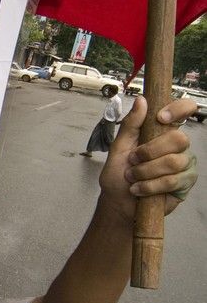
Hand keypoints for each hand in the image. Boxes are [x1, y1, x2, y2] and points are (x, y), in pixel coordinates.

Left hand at [99, 96, 197, 221]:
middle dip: (149, 152)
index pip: (184, 109)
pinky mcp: (185, 183)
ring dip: (146, 172)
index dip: (178, 109)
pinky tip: (139, 189)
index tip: (160, 117)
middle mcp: (177, 145)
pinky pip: (173, 181)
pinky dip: (150, 186)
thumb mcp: (118, 147)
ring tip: (132, 178)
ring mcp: (184, 163)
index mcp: (162, 131)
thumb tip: (142, 100)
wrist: (118, 202)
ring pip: (174, 162)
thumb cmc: (118, 174)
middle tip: (132, 161)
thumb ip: (130, 125)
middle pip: (179, 139)